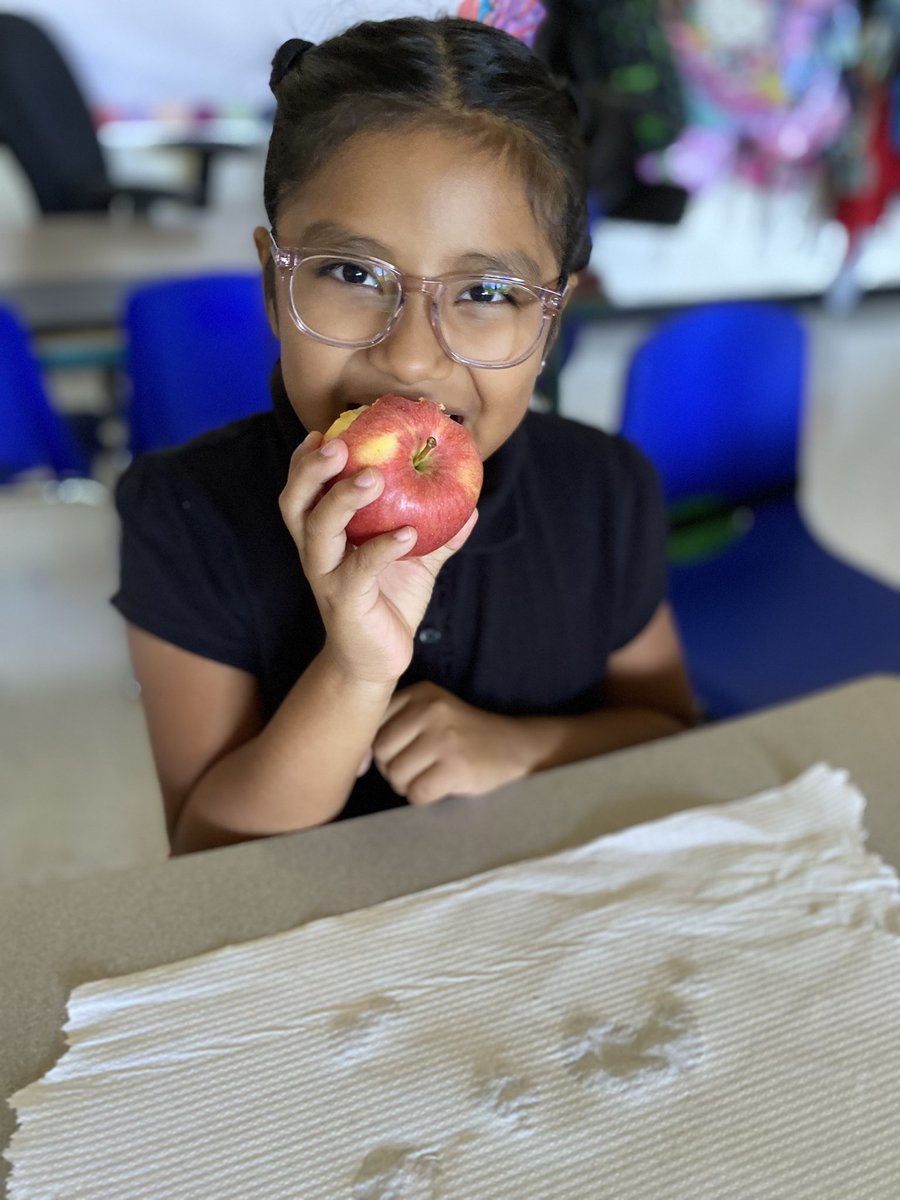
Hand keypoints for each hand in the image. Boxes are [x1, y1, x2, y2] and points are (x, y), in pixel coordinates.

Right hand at [279, 432, 477, 685]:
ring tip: (373, 477)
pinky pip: (359, 571)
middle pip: (295, 504)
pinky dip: (382, 548)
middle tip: (338, 445)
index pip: (303, 490)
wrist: (378, 660)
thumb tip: (472, 502)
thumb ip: (438, 531)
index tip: (323, 431)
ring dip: (341, 501)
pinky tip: (407, 533)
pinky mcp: (346, 604)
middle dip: (310, 471)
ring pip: (318, 533)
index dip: (305, 461)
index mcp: (325, 535)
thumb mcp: (416, 559)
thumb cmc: (390, 600)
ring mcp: (328, 579)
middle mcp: (317, 553)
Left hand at [372, 682, 528, 805]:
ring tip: (428, 776)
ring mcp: (444, 738)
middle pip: (380, 751)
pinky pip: (417, 792)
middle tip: (416, 768)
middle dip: (391, 768)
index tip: (400, 752)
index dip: (380, 747)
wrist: (513, 748)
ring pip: (395, 775)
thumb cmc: (462, 736)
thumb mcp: (431, 713)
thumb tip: (355, 759)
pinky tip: (440, 786)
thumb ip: (395, 723)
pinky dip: (423, 797)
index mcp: (420, 693)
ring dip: (407, 785)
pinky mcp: (456, 767)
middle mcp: (431, 710)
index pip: (373, 725)